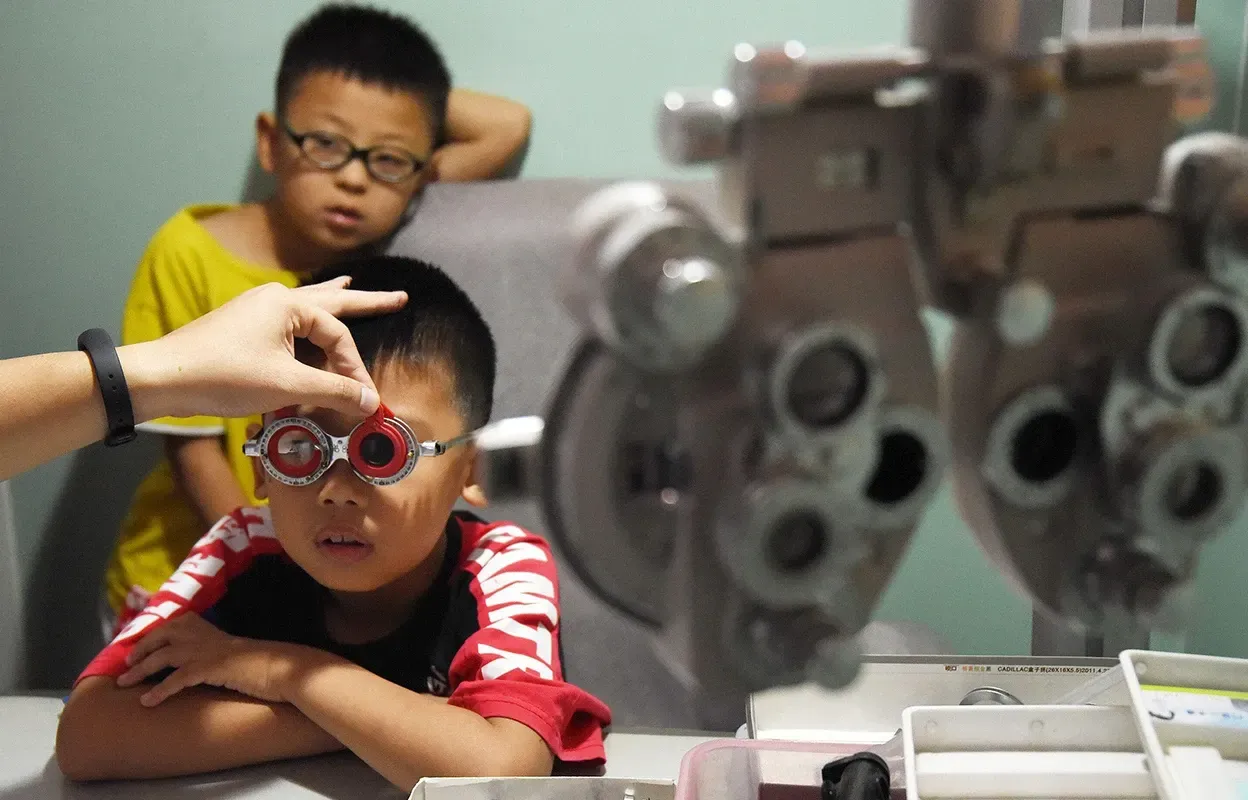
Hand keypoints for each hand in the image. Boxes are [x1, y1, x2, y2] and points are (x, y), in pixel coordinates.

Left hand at [116, 613, 301, 706]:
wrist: (276, 666)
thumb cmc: (253, 660)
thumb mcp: (225, 648)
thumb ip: (206, 648)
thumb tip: (190, 659)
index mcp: (204, 626)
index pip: (169, 625)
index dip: (150, 636)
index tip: (135, 646)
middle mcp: (201, 633)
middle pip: (160, 637)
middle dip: (139, 650)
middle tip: (126, 663)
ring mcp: (204, 649)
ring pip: (162, 657)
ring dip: (140, 671)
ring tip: (123, 683)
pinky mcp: (208, 668)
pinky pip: (176, 679)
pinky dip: (159, 691)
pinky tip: (147, 701)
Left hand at [122, 277, 406, 420]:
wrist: (163, 379)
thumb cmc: (222, 375)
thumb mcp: (286, 385)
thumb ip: (334, 390)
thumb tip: (370, 401)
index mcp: (287, 304)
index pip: (339, 336)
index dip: (355, 369)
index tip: (363, 398)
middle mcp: (275, 300)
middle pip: (332, 301)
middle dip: (366, 301)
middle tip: (399, 297)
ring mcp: (258, 312)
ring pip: (309, 307)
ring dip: (334, 302)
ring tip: (353, 287)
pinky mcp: (245, 330)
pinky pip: (289, 322)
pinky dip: (308, 323)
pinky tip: (310, 319)